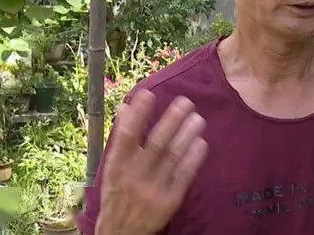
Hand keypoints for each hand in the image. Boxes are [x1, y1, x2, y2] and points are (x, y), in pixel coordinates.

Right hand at [96, 91, 207, 234]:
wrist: (121, 233)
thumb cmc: (117, 194)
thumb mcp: (112, 168)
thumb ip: (121, 139)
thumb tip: (125, 106)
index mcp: (116, 167)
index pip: (126, 136)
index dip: (137, 114)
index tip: (148, 93)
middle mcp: (134, 177)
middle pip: (156, 144)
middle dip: (172, 121)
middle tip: (186, 102)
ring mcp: (152, 190)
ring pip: (173, 157)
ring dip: (187, 135)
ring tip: (198, 118)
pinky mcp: (169, 202)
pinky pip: (184, 176)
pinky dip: (193, 158)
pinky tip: (201, 142)